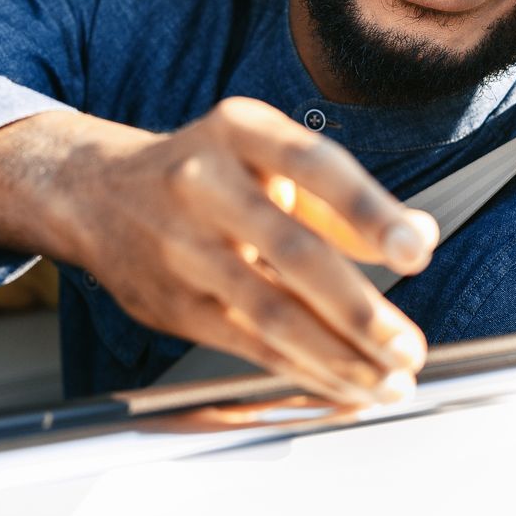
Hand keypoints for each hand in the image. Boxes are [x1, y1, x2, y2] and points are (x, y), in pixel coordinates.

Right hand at [0, 98, 439, 406]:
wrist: (95, 193)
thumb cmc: (207, 173)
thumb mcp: (269, 157)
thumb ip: (343, 200)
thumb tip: (419, 236)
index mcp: (240, 130)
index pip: (316, 167)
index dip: (369, 212)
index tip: (416, 251)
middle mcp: (204, 182)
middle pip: (293, 252)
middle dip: (359, 310)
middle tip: (407, 347)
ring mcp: (182, 246)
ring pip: (270, 312)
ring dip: (338, 357)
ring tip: (388, 381)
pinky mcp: (172, 303)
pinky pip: (248, 345)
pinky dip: (303, 371)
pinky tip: (344, 385)